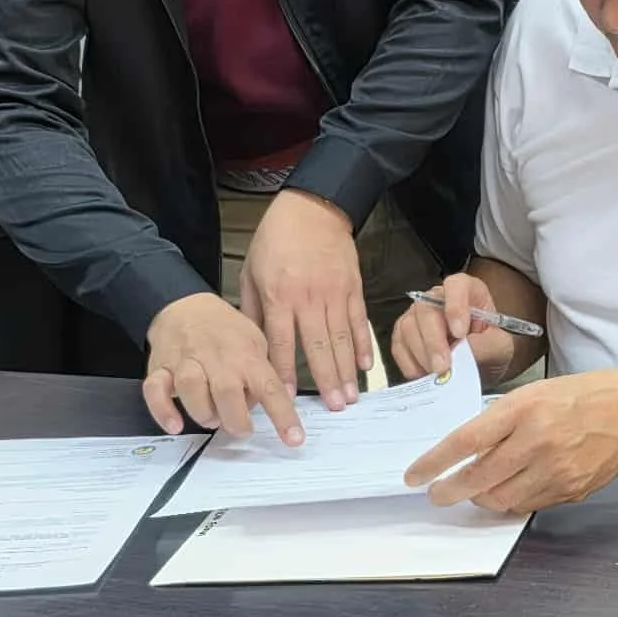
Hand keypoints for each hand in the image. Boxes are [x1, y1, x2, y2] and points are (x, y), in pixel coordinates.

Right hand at [143, 292, 304, 444]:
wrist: (186, 306)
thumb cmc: (225, 331)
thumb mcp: (257, 343)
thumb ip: (263, 374)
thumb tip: (276, 406)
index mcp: (246, 355)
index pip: (269, 387)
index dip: (283, 415)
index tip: (294, 439)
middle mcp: (217, 358)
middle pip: (227, 392)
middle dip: (235, 420)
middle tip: (240, 428)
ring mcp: (186, 361)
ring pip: (191, 390)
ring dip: (204, 414)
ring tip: (213, 419)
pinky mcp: (160, 368)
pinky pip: (155, 391)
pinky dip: (163, 411)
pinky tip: (175, 424)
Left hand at [240, 188, 370, 410]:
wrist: (312, 208)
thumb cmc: (276, 239)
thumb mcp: (251, 271)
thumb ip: (253, 310)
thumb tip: (252, 346)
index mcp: (279, 295)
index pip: (280, 342)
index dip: (284, 372)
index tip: (287, 399)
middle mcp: (308, 297)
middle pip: (317, 346)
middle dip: (326, 380)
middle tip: (334, 408)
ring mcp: (334, 292)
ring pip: (341, 338)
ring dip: (346, 370)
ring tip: (351, 397)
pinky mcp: (353, 286)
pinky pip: (358, 320)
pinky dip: (363, 344)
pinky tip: (365, 365)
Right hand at [392, 271, 515, 387]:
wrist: (480, 365)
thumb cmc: (491, 348)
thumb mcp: (501, 347)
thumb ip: (486, 346)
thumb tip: (462, 353)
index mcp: (468, 290)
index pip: (456, 286)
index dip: (455, 306)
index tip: (460, 333)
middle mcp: (438, 297)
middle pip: (426, 309)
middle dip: (433, 341)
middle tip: (442, 367)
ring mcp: (418, 315)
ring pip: (408, 327)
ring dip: (421, 354)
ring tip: (436, 375)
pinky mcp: (404, 335)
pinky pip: (398, 345)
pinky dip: (408, 363)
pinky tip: (422, 376)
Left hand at [404, 367, 617, 514]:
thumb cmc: (584, 395)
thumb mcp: (536, 393)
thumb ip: (502, 420)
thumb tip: (466, 451)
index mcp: (526, 408)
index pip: (467, 441)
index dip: (434, 463)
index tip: (414, 476)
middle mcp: (539, 441)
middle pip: (478, 479)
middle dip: (449, 491)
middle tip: (436, 494)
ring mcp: (557, 470)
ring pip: (501, 500)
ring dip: (480, 498)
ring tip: (475, 490)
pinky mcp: (571, 490)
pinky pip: (528, 505)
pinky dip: (511, 501)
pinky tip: (509, 489)